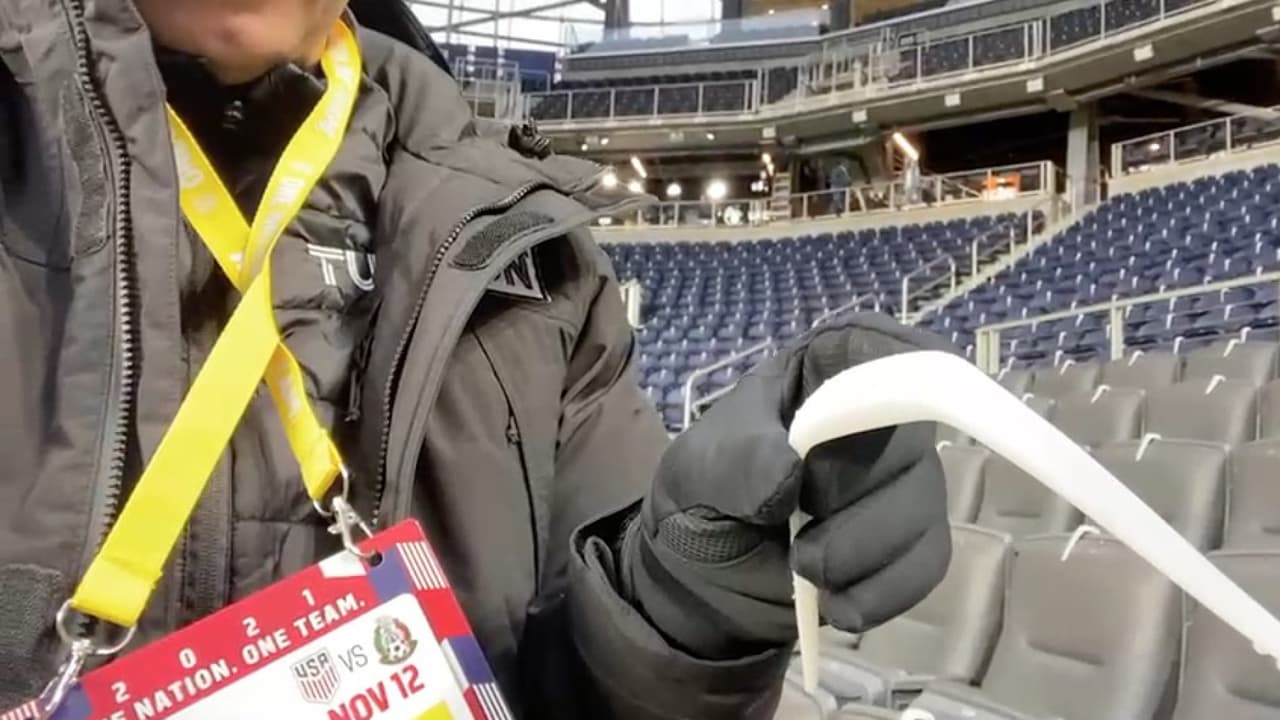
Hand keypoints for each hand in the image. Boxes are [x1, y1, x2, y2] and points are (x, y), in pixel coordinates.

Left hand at [623, 313, 953, 658]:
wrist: (702, 580)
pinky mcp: (911, 539)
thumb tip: (791, 469)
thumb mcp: (696, 471)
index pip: (878, 347)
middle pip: (908, 436)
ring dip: (864, 552)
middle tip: (799, 525)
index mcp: (821, 371)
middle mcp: (874, 415)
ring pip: (923, 504)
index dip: (891, 372)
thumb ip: (738, 461)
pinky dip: (884, 591)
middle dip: (853, 494)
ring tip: (807, 569)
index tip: (860, 417)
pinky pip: (928, 561)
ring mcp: (900, 477)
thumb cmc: (701, 499)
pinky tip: (840, 604)